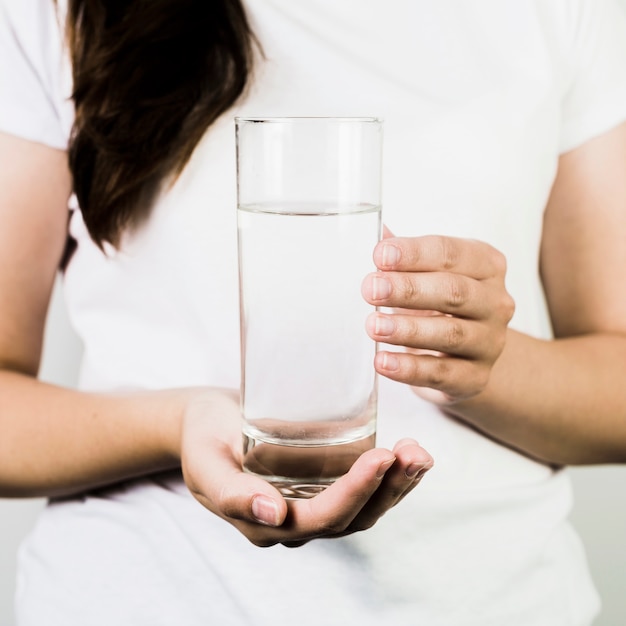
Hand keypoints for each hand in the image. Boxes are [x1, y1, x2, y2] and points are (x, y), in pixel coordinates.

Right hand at [180, 389, 433, 546]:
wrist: (206, 422)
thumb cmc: (203, 437)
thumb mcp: (206, 462)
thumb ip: (231, 493)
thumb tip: (272, 515)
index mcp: (264, 523)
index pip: (320, 517)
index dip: (354, 492)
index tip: (380, 457)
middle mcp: (294, 522)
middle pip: (352, 518)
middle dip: (387, 488)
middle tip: (412, 452)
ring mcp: (310, 503)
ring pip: (364, 509)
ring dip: (397, 485)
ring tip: (419, 453)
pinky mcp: (321, 483)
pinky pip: (362, 491)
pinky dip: (390, 476)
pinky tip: (408, 454)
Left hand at [362, 233, 514, 403]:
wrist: (466, 359)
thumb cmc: (440, 307)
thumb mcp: (426, 275)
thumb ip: (402, 255)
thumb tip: (374, 230)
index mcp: (485, 266)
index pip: (451, 253)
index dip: (415, 254)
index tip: (379, 254)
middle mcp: (495, 302)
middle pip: (454, 292)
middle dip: (409, 290)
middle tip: (370, 289)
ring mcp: (490, 342)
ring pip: (451, 334)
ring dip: (408, 329)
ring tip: (373, 326)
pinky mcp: (476, 378)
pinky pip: (443, 373)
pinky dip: (410, 368)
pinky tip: (383, 362)